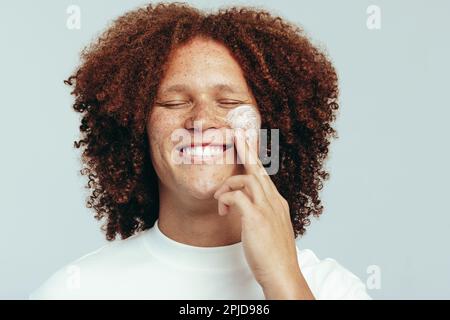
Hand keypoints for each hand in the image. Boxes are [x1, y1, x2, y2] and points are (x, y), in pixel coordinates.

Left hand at [213, 128, 314, 299]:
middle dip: (246, 150)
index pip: (264, 176)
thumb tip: (250, 210)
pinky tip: (222, 209)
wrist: (283, 274)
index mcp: (278, 203)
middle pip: (258, 169)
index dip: (254, 161)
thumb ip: (263, 216)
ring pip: (247, 179)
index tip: (247, 147)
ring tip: (219, 200)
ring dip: (228, 185)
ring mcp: (268, 208)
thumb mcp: (272, 230)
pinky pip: (237, 196)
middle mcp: (274, 201)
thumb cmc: (275, 256)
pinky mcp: (257, 218)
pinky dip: (226, 198)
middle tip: (236, 134)